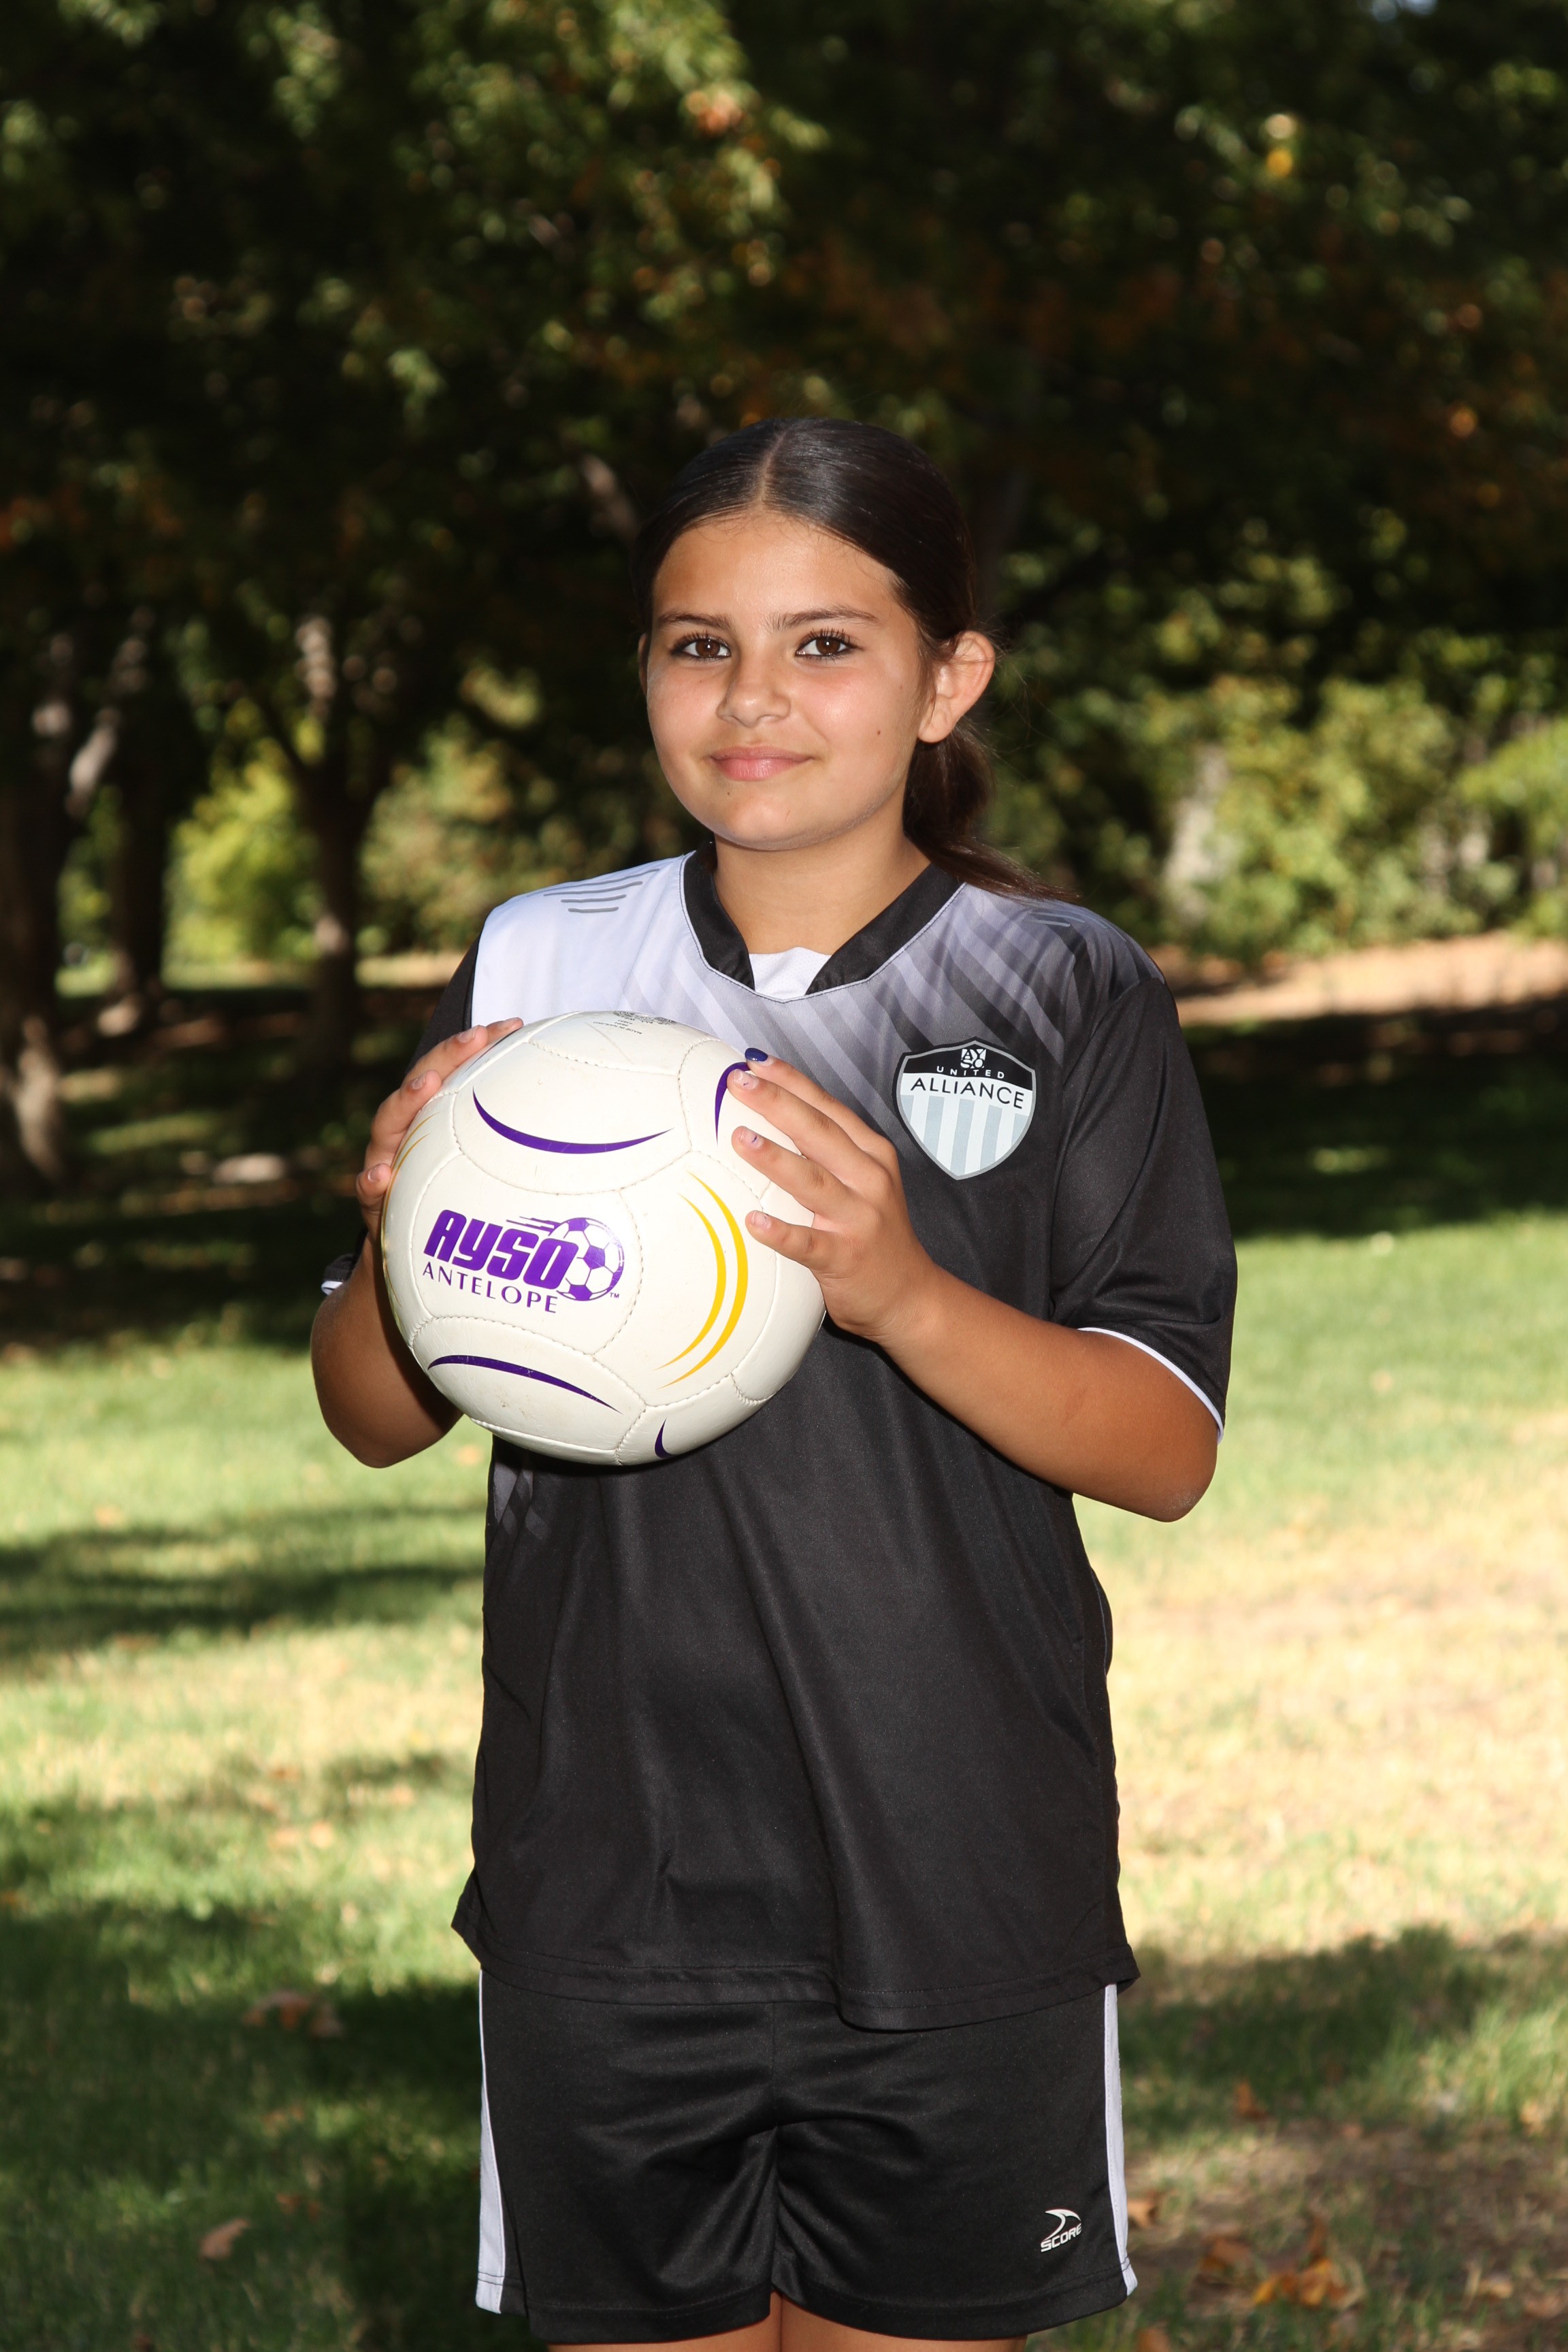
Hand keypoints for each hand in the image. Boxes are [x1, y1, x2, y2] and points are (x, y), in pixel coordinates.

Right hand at [356, 1021, 522, 1238]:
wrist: (408, 1249)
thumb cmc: (448, 1199)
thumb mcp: (476, 1168)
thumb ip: (504, 1145)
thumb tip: (570, 1127)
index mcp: (431, 1116)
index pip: (453, 1070)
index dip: (478, 1046)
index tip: (512, 1025)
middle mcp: (405, 1130)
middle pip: (422, 1083)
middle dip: (447, 1056)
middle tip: (476, 1036)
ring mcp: (384, 1159)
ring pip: (388, 1124)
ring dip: (407, 1100)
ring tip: (427, 1085)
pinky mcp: (374, 1200)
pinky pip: (368, 1188)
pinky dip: (372, 1180)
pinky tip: (381, 1175)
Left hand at [727, 1057, 936, 1344]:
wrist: (911, 1296)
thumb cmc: (875, 1234)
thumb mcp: (863, 1182)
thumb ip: (827, 1153)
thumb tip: (770, 1120)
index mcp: (871, 1154)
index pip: (827, 1108)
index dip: (791, 1081)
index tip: (755, 1061)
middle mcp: (868, 1179)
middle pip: (818, 1132)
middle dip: (777, 1103)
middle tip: (737, 1083)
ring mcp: (858, 1218)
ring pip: (812, 1181)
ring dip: (775, 1158)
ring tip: (740, 1139)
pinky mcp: (845, 1257)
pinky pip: (807, 1243)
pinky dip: (781, 1232)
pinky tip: (753, 1221)